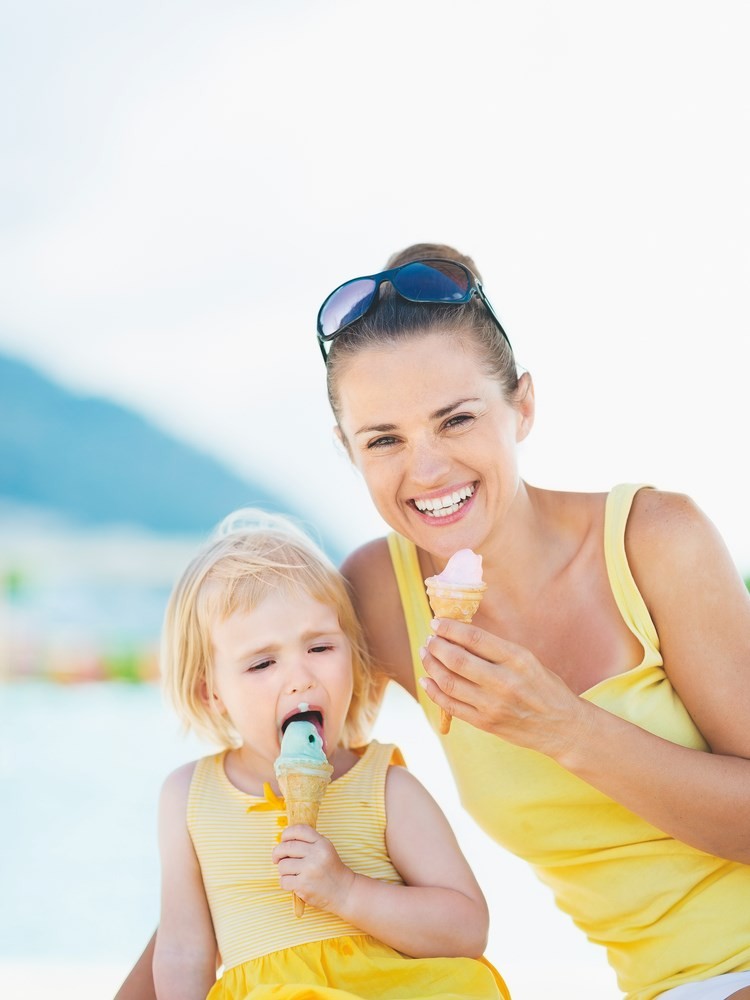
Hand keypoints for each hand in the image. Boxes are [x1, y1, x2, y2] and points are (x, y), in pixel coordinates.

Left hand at [272, 824, 355, 912]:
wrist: (344, 890)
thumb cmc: (330, 869)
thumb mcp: (325, 849)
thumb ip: (309, 842)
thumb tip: (284, 840)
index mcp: (321, 843)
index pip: (298, 830)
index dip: (286, 834)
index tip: (283, 840)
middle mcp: (316, 854)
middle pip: (286, 847)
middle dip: (277, 853)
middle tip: (277, 859)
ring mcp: (309, 869)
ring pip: (282, 865)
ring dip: (283, 870)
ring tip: (290, 873)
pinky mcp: (304, 884)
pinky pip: (283, 880)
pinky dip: (285, 882)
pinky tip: (293, 883)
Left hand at [419, 619, 591, 761]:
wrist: (562, 727)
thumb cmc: (545, 687)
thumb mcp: (528, 660)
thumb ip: (496, 650)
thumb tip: (459, 636)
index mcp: (517, 659)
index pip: (474, 639)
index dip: (450, 629)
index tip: (437, 623)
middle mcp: (504, 681)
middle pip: (456, 660)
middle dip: (436, 646)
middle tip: (429, 640)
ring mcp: (493, 705)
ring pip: (449, 682)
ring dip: (431, 666)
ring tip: (426, 655)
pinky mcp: (485, 723)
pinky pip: (451, 706)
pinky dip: (434, 691)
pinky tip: (427, 680)